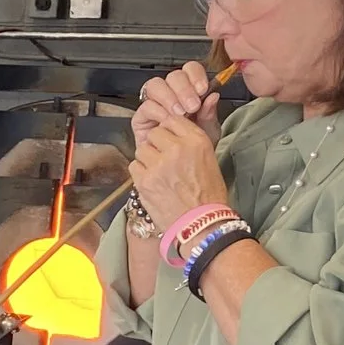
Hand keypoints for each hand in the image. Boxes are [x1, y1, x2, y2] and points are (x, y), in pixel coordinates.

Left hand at [129, 111, 230, 231]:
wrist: (201, 224)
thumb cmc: (208, 194)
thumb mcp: (209, 158)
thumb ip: (192, 138)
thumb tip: (180, 122)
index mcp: (196, 141)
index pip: (172, 120)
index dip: (170, 130)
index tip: (171, 140)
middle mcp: (177, 149)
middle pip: (155, 133)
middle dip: (158, 144)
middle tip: (165, 159)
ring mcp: (158, 165)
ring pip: (142, 149)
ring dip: (148, 158)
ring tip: (160, 173)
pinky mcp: (144, 181)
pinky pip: (134, 166)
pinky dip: (140, 173)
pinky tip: (152, 182)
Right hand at [131, 61, 221, 146]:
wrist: (180, 170)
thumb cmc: (194, 151)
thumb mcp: (208, 131)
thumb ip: (210, 113)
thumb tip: (213, 96)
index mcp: (189, 91)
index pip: (189, 70)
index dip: (195, 75)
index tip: (203, 89)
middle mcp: (171, 94)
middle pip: (172, 76)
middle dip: (184, 89)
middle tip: (192, 106)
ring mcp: (155, 104)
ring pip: (156, 85)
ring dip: (169, 97)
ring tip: (180, 114)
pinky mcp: (141, 117)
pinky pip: (146, 106)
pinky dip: (158, 111)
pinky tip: (166, 120)